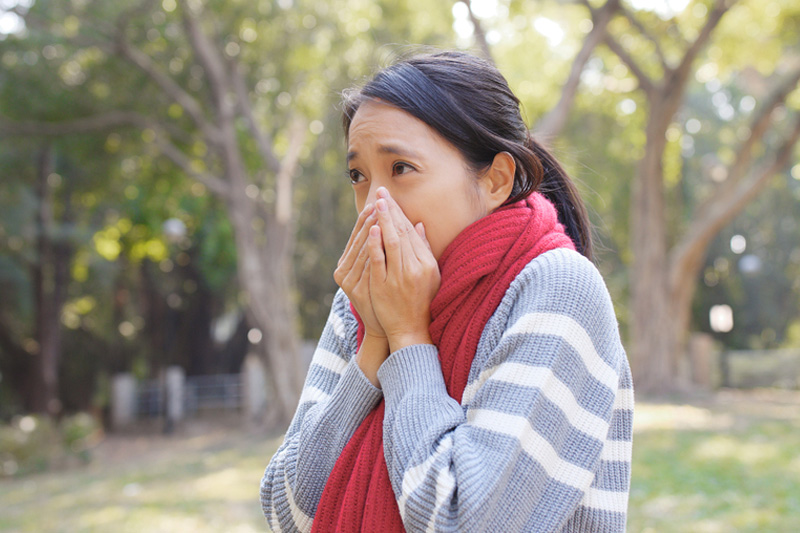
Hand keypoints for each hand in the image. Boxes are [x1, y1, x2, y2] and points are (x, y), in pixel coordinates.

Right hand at [333, 203, 383, 338]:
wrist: (386, 325)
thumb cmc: (385, 295)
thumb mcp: (379, 270)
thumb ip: (380, 248)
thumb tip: (386, 223)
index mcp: (346, 264)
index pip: (357, 236)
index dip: (367, 218)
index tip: (378, 201)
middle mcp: (343, 271)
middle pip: (358, 241)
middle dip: (370, 220)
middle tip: (379, 201)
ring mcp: (349, 281)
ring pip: (361, 250)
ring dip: (370, 230)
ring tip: (379, 213)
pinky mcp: (357, 290)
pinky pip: (367, 265)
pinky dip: (373, 249)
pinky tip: (378, 236)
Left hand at [367, 188, 440, 352]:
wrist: (410, 328)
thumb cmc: (421, 300)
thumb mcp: (431, 274)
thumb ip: (424, 249)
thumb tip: (418, 225)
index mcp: (426, 264)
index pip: (411, 232)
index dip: (400, 214)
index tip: (391, 199)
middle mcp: (415, 268)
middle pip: (401, 233)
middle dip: (391, 211)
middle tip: (382, 192)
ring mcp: (398, 277)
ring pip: (391, 243)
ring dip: (384, 221)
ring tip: (377, 203)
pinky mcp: (383, 286)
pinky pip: (379, 260)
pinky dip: (376, 243)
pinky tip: (372, 228)